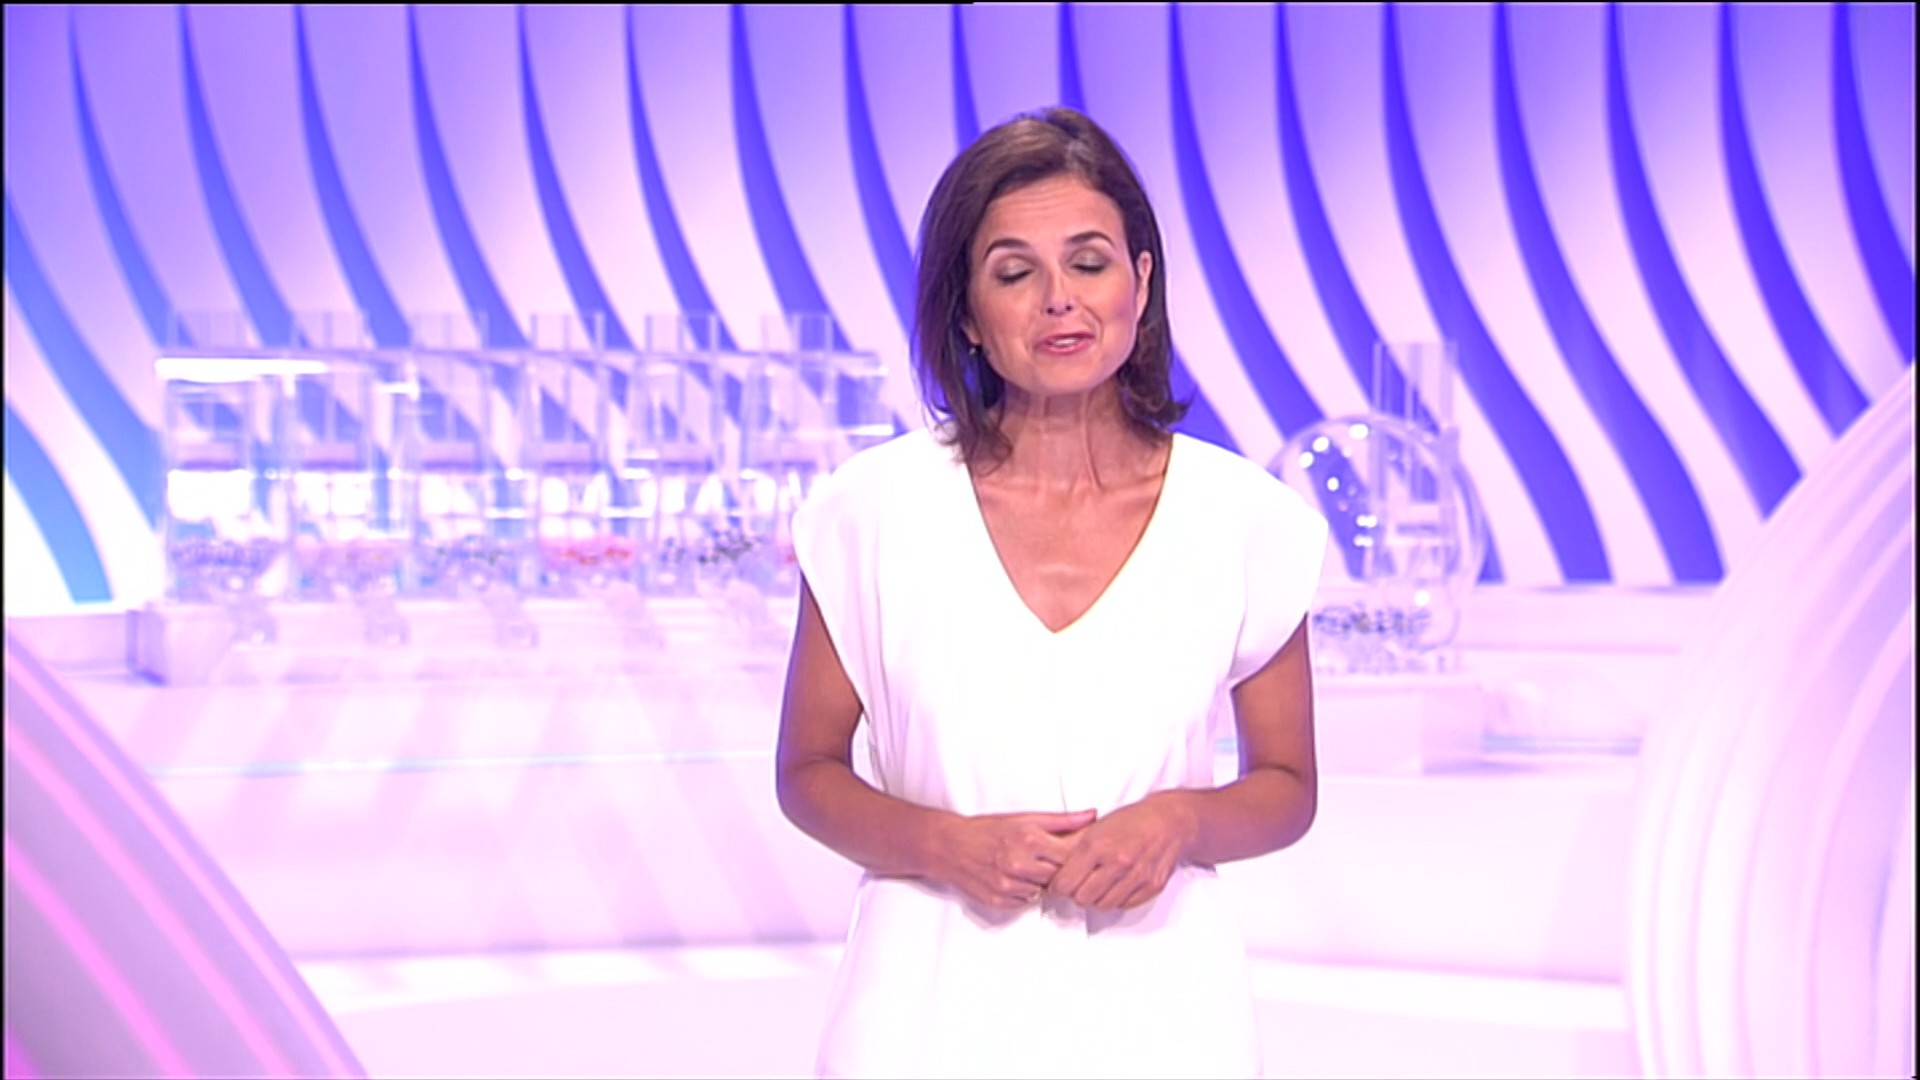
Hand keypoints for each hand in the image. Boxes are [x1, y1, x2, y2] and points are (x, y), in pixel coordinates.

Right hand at [928, 809, 1095, 911]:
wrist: (951, 847)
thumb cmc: (989, 830)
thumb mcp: (1025, 819)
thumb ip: (1063, 821)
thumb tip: (1092, 816)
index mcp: (1028, 840)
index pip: (1069, 857)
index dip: (1074, 858)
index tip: (1074, 856)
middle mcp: (1018, 864)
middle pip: (1057, 877)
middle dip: (1056, 871)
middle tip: (1048, 861)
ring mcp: (1007, 885)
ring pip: (1042, 892)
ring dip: (1039, 883)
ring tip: (1028, 869)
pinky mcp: (998, 901)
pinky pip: (1024, 902)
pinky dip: (1024, 893)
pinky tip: (1015, 879)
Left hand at [1047, 793, 1197, 911]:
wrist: (1168, 822)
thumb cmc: (1130, 822)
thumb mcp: (1095, 827)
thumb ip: (1070, 847)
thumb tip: (1048, 866)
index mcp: (1097, 845)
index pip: (1065, 883)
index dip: (1059, 886)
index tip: (1061, 883)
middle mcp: (1117, 861)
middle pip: (1082, 898)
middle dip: (1077, 894)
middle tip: (1080, 884)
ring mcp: (1136, 875)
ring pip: (1103, 905)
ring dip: (1097, 898)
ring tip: (1099, 884)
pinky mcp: (1151, 886)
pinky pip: (1124, 905)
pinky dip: (1117, 898)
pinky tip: (1117, 885)